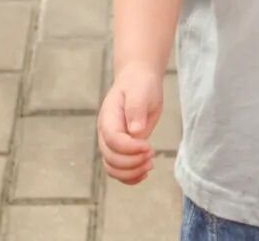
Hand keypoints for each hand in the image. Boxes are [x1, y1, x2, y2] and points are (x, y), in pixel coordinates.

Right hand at [97, 64, 163, 185]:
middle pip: (110, 158)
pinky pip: (119, 171)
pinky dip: (130, 177)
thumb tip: (135, 131)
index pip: (112, 140)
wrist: (138, 82)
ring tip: (150, 164)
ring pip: (112, 168)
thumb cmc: (139, 85)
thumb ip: (136, 109)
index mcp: (108, 117)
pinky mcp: (121, 150)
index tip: (148, 146)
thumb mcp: (140, 91)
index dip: (129, 148)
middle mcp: (106, 132)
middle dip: (132, 162)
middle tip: (152, 154)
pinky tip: (144, 173)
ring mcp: (112, 143)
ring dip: (131, 172)